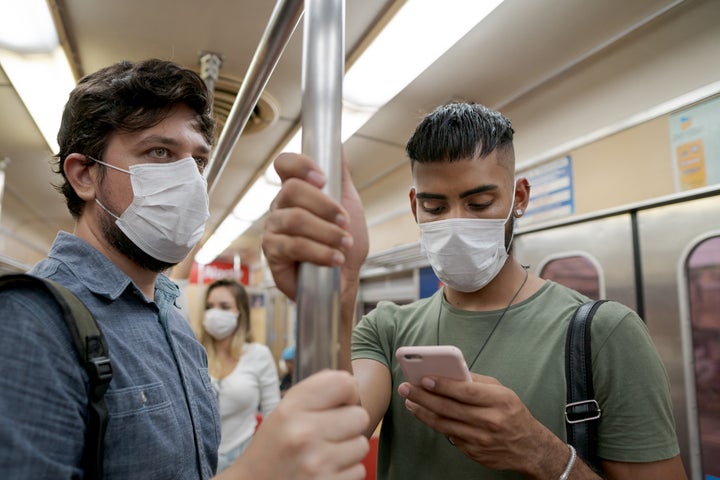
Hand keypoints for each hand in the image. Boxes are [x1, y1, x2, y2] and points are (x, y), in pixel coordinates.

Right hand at [225, 370, 369, 479]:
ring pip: (362, 445)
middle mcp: (303, 434)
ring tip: (326, 453)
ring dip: (349, 450)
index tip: (342, 402)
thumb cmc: (274, 447)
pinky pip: (359, 470)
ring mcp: (316, 463)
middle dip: (349, 425)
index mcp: (291, 409)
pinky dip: (347, 472)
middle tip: (331, 433)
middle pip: (360, 416)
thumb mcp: (283, 412)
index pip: (343, 383)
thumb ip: (315, 393)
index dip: (348, 392)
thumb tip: (352, 384)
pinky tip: (326, 471)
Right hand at [262, 152, 368, 300]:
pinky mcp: (273, 253)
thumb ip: (340, 175)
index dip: (300, 165)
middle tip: (345, 222)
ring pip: (294, 219)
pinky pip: (292, 246)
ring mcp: (273, 229)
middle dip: (325, 206)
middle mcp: (280, 206)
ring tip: (345, 244)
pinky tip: (334, 258)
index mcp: (296, 191)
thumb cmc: (344, 243)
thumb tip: (338, 144)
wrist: (344, 280)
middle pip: (291, 190)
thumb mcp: (349, 204)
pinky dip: (319, 252)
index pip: (284, 164)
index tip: (323, 179)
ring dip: (326, 232)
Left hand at [397, 373, 567, 476]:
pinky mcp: (475, 453)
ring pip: (444, 424)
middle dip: (423, 397)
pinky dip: (436, 424)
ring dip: (423, 412)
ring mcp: (481, 440)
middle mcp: (490, 421)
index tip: (424, 378)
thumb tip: (449, 372)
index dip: (443, 385)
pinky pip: (450, 436)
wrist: (529, 447)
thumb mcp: (502, 391)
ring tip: (410, 402)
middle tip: (406, 388)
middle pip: (449, 408)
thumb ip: (477, 381)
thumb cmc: (512, 412)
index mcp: (499, 401)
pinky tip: (426, 415)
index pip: (466, 392)